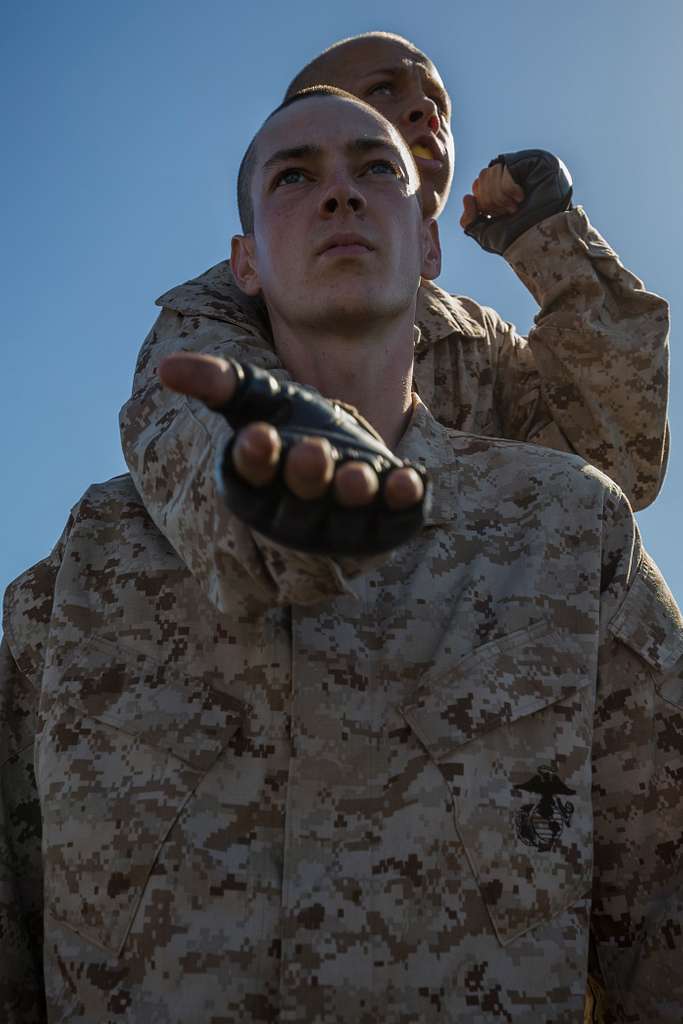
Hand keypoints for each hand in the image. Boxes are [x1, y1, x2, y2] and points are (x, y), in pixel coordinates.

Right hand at [159, 352, 427, 554]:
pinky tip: (411, 481)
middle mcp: (297, 512)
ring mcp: (343, 521)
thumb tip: (167, 368)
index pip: (250, 479)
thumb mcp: (256, 399)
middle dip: (306, 478)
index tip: (256, 437)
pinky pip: (394, 518)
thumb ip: (218, 383)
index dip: (254, 462)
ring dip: (353, 495)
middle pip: (299, 501)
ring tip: (357, 475)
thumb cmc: (291, 425)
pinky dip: (403, 502)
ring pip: (346, 515)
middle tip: (311, 452)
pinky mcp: (386, 521)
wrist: (345, 444)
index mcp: (257, 487)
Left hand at [461, 150, 572, 254]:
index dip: (483, 202)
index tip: (499, 216)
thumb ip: (470, 221)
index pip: (479, 184)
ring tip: (516, 206)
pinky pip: (504, 168)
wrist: (541, 240)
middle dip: (490, 200)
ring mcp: (525, 165)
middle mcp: (515, 175)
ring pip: (490, 172)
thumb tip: (467, 197)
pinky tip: (521, 196)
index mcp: (505, 189)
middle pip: (482, 176)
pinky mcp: (534, 159)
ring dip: (499, 196)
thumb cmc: (518, 239)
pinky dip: (508, 188)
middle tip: (509, 212)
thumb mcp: (486, 233)